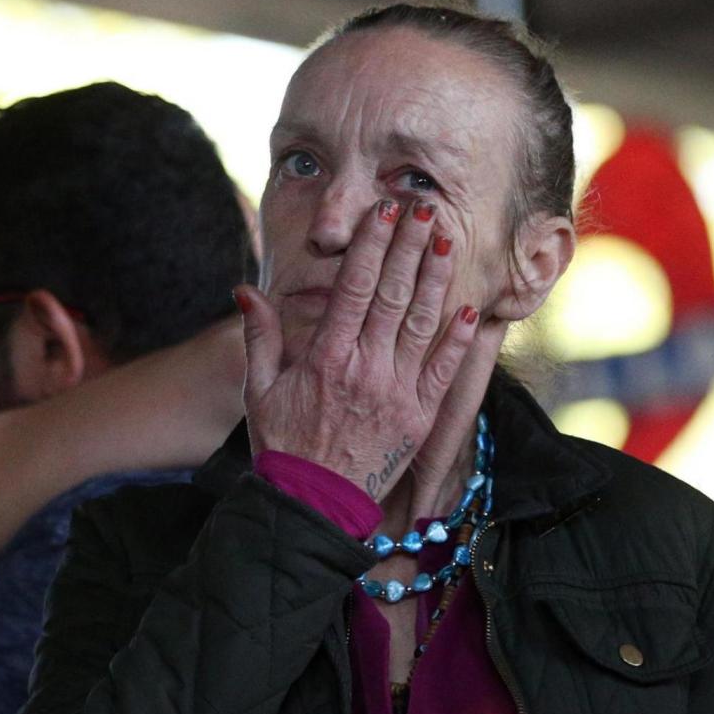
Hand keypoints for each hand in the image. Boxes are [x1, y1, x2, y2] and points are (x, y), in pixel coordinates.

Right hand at [237, 198, 480, 501]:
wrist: (313, 505)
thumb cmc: (283, 446)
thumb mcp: (259, 390)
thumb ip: (259, 337)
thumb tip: (244, 290)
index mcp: (326, 357)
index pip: (355, 287)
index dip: (373, 245)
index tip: (385, 211)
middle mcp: (365, 369)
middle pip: (394, 294)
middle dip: (411, 246)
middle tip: (426, 208)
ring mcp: (396, 393)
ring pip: (423, 323)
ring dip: (437, 279)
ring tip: (449, 241)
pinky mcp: (419, 418)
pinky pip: (444, 371)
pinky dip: (458, 339)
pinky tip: (469, 309)